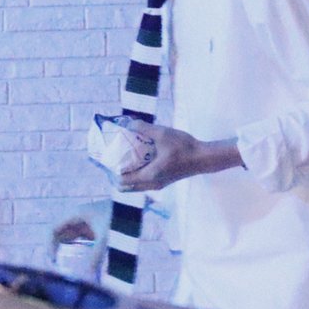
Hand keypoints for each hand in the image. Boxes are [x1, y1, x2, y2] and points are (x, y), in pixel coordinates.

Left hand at [117, 120, 243, 191]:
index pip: (121, 180)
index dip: (110, 171)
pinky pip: (142, 183)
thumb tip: (127, 122)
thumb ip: (143, 128)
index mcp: (149, 176)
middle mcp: (151, 184)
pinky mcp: (163, 182)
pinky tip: (136, 160)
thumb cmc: (185, 147)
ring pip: (134, 186)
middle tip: (111, 159)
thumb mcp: (162, 134)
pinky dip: (135, 175)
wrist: (204, 158)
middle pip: (125, 186)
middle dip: (115, 175)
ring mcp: (157, 185)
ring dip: (125, 176)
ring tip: (121, 159)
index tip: (105, 159)